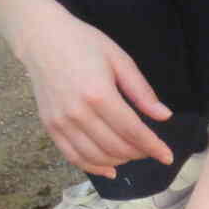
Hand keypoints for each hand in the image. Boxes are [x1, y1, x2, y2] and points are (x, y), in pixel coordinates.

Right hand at [17, 5, 173, 176]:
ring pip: (97, 157)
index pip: (132, 131)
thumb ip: (141, 91)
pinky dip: (94, 167)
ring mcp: (61, 122)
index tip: (167, 156)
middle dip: (139, 153)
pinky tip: (110, 170)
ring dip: (119, 161)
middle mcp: (78, 112)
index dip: (153, 147)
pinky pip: (74, 157)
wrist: (41, 39)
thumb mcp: (119, 59)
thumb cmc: (83, 43)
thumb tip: (164, 116)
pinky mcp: (50, 126)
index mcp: (99, 94)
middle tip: (150, 149)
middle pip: (116, 147)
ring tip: (131, 154)